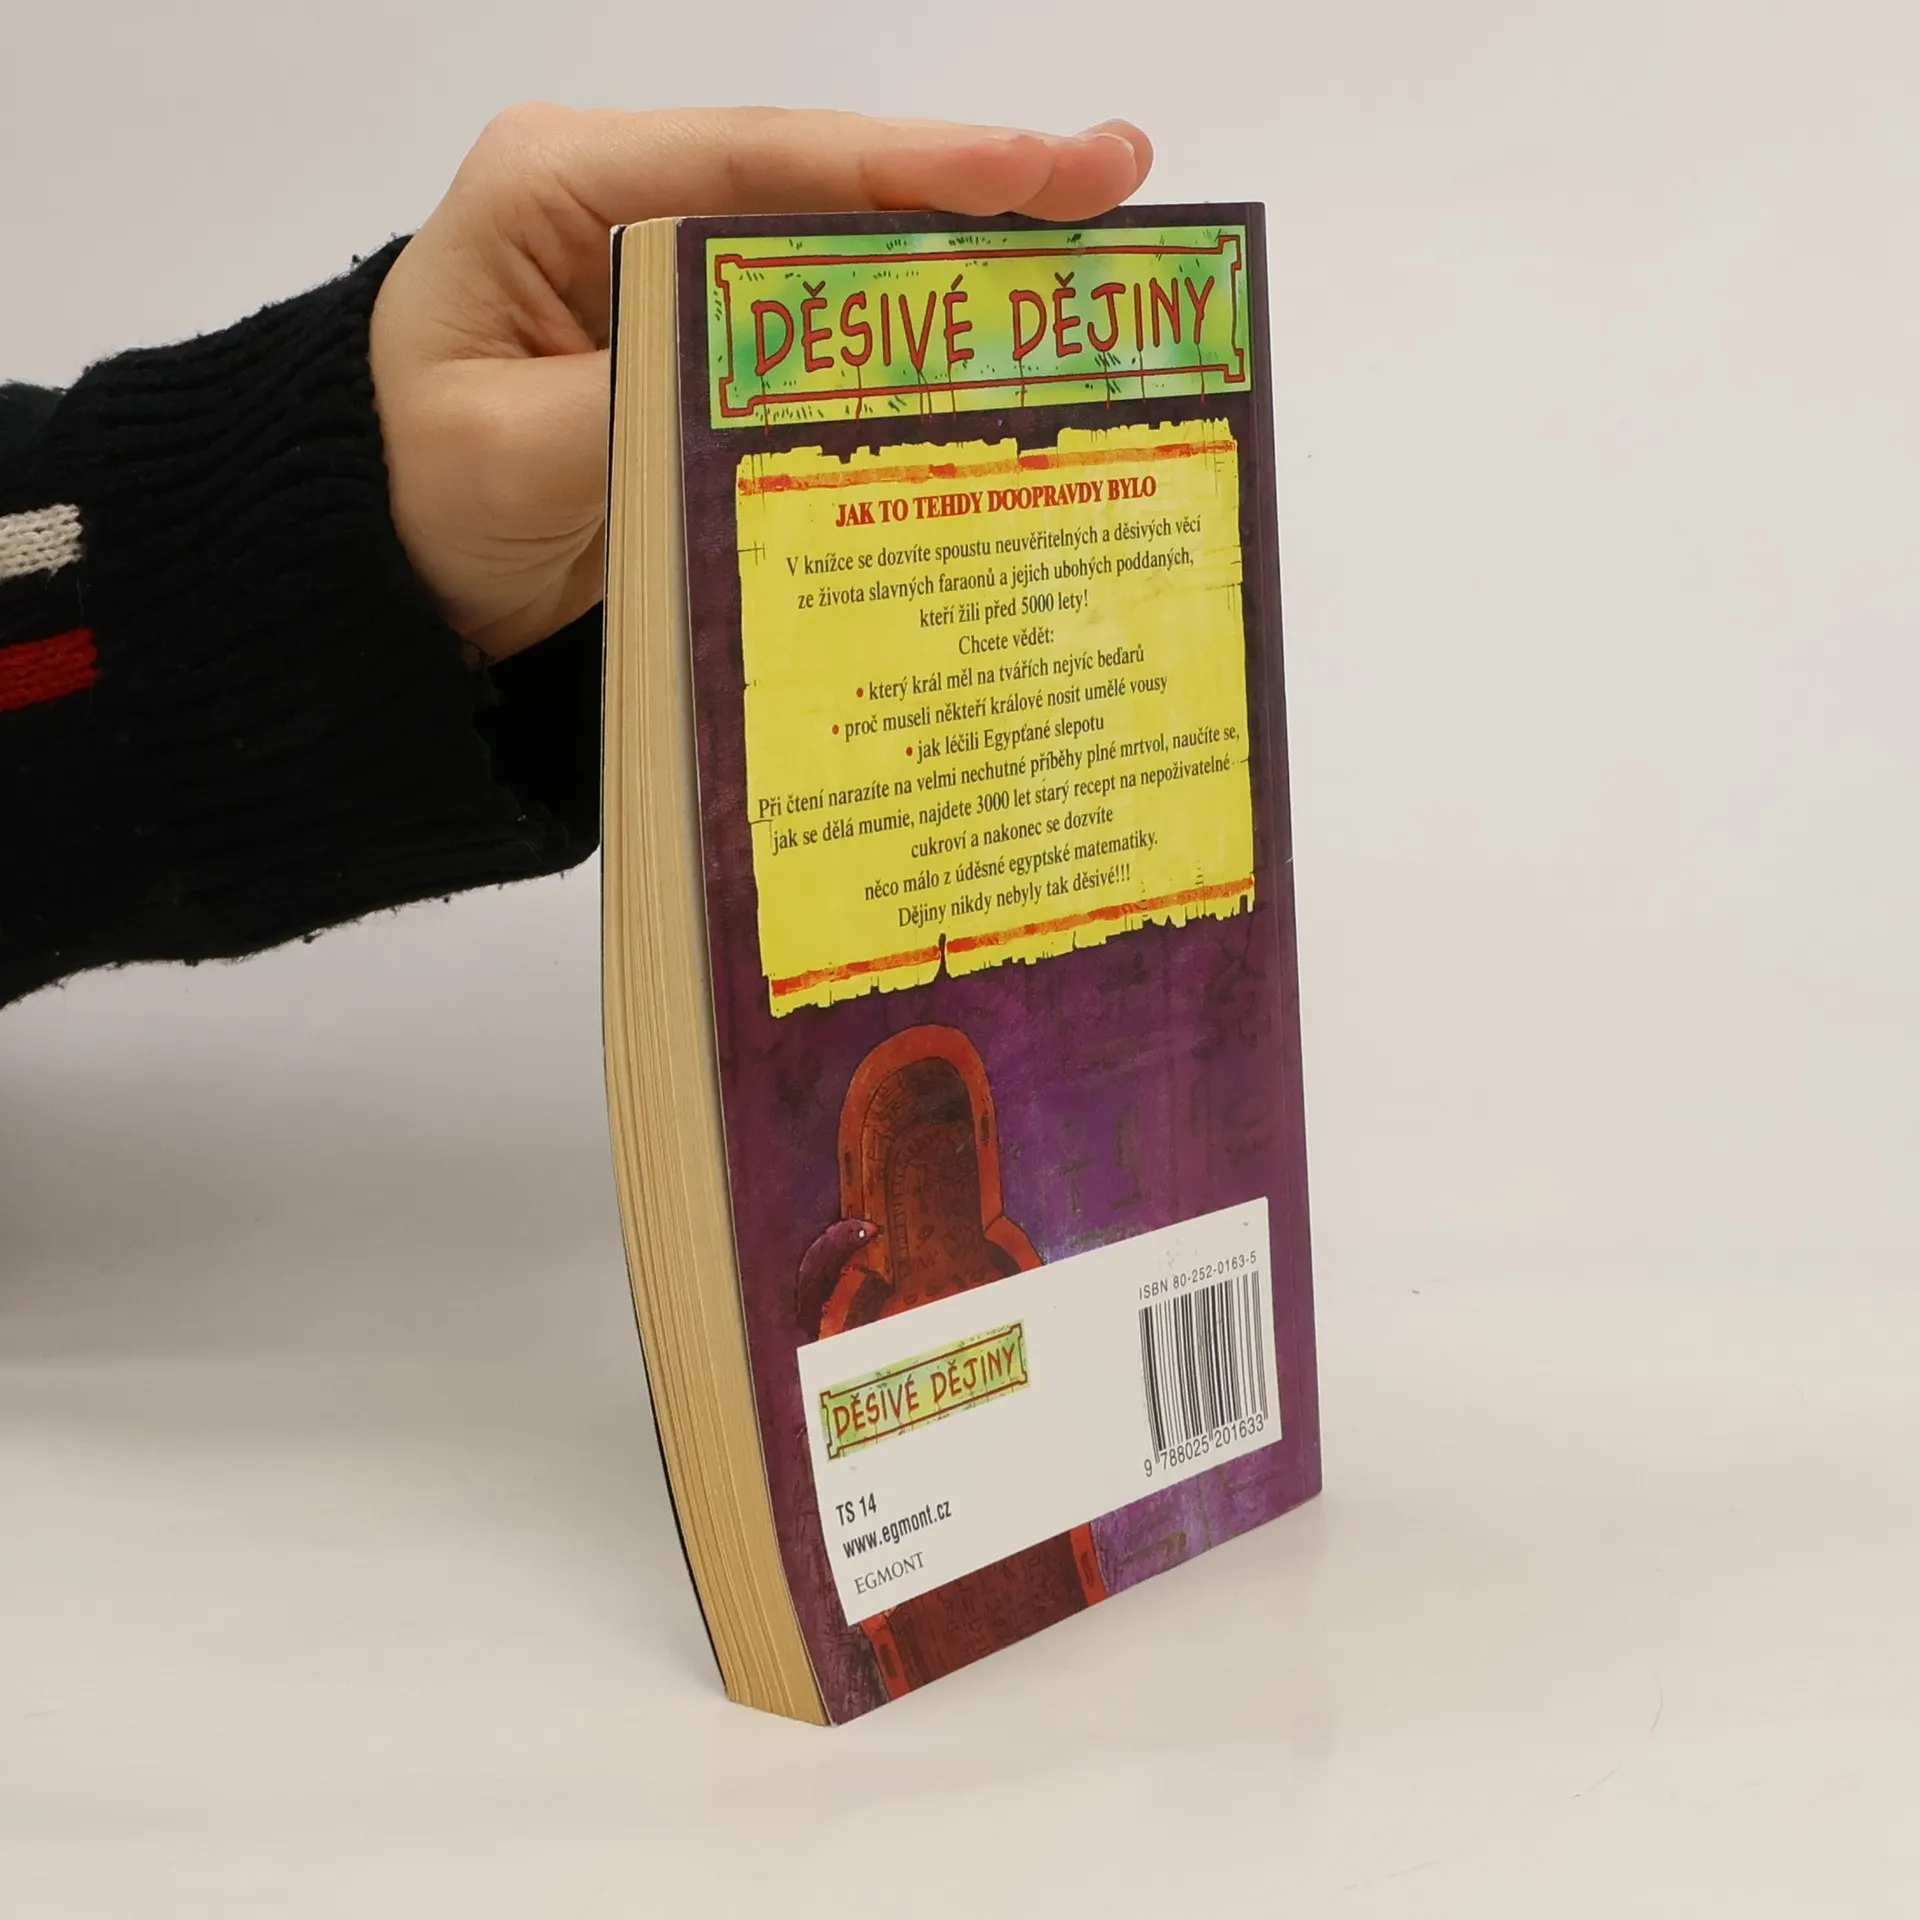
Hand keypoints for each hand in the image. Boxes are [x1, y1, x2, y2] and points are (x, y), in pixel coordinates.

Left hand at [368, 105, 1152, 660]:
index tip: (1025, 171)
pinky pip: (820, 318)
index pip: (755, 161)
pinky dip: (911, 320)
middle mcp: (625, 203)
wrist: (385, 571)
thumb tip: (773, 378)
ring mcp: (669, 268)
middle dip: (969, 183)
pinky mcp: (700, 339)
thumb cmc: (409, 497)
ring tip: (1094, 231)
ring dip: (961, 243)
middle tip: (1113, 176)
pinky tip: (998, 320)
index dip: (901, 168)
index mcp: (560, 189)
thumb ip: (637, 404)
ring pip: (835, 241)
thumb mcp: (506, 459)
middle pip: (819, 180)